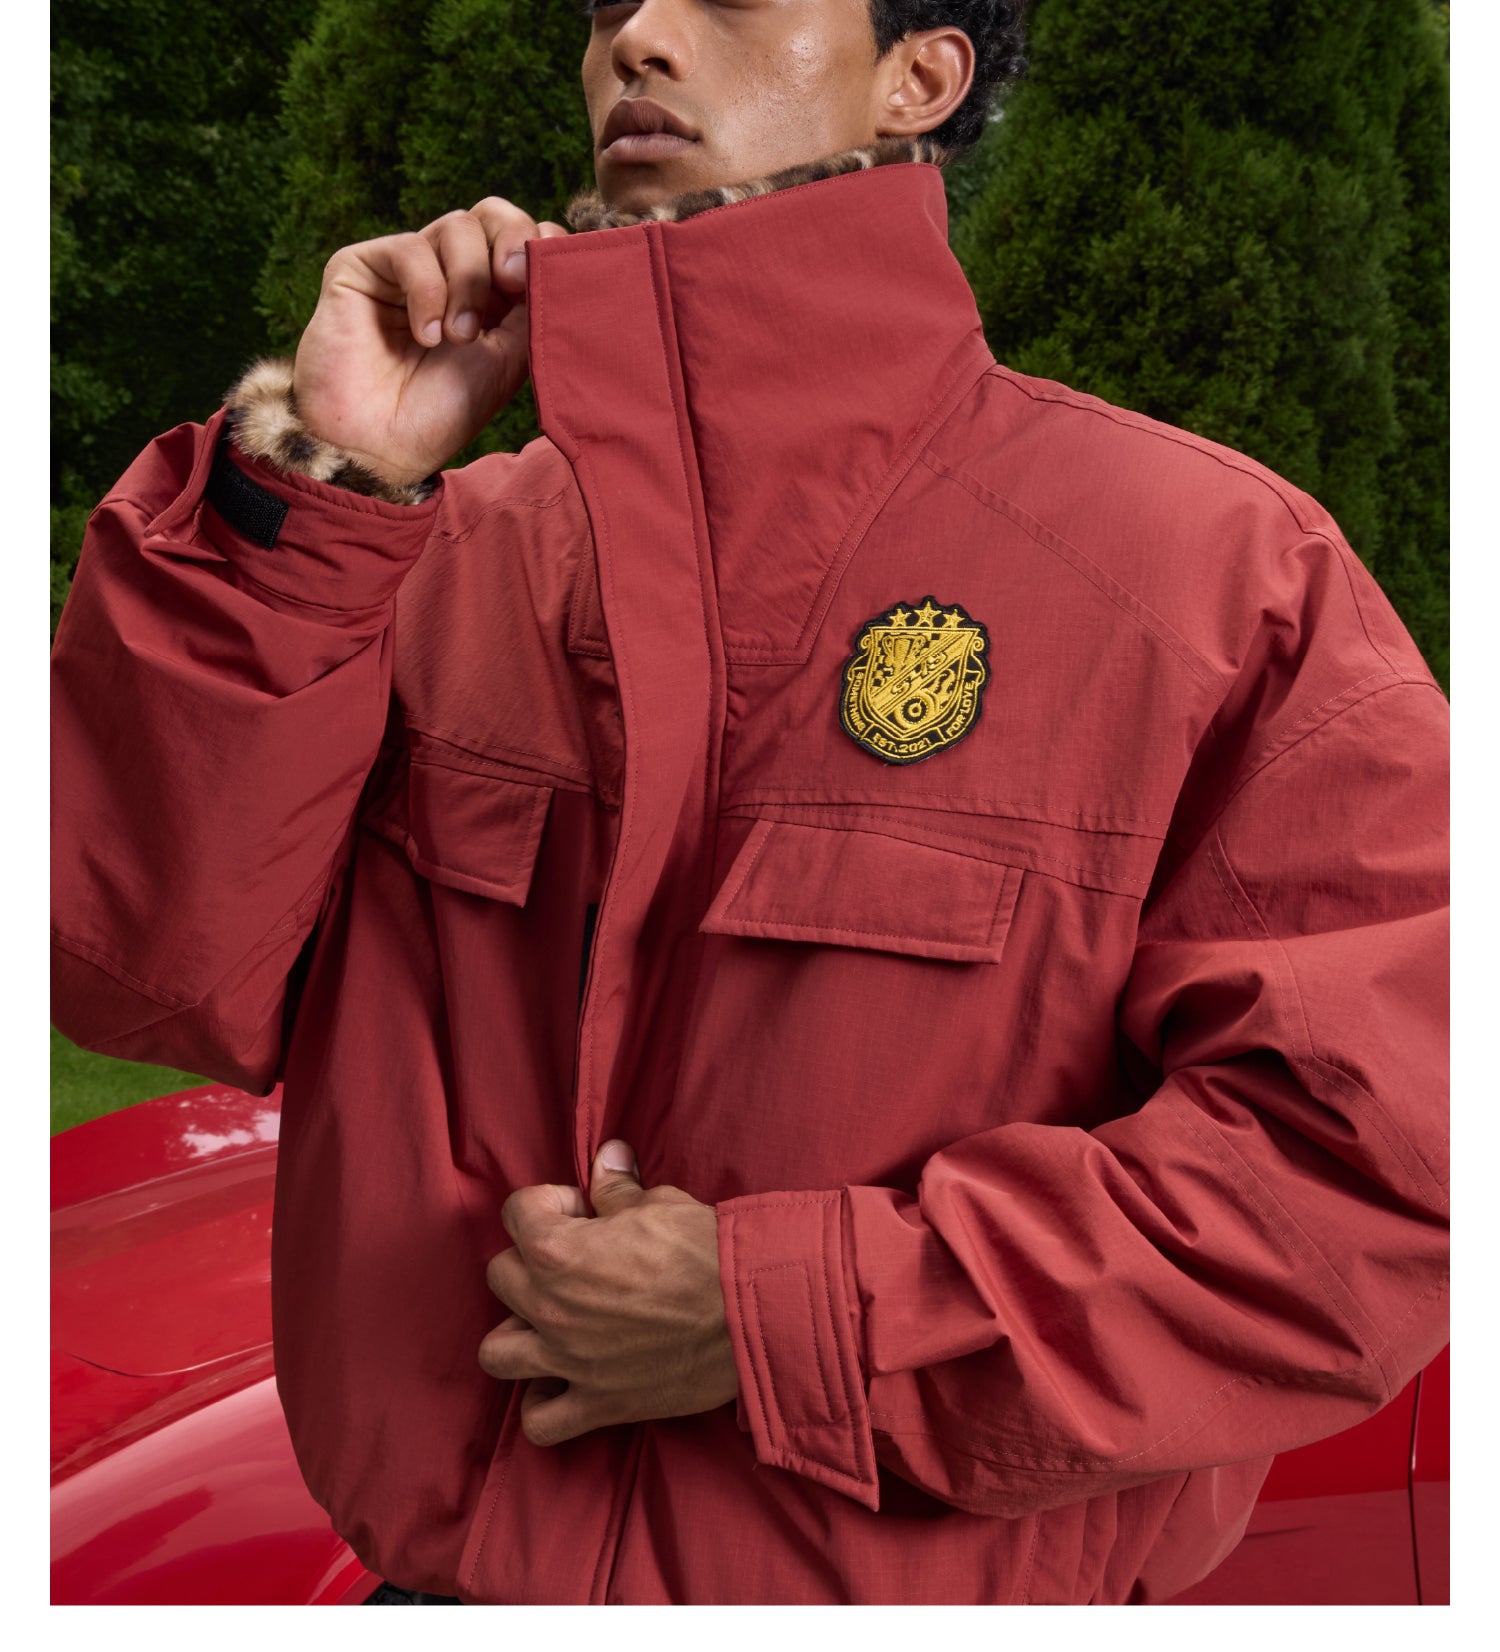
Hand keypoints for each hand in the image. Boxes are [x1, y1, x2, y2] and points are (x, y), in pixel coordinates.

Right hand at [292, 199, 570, 488]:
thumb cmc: (442, 414)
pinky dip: (427, 291)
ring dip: (468, 280)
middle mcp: (450, 273)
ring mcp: (406, 268)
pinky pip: (409, 250)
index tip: (549, 277)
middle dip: (512, 238)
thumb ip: (533, 310)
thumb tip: (562, 262)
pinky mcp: (361, 267)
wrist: (380, 449)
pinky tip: (427, 336)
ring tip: (458, 337)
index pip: (524, 238)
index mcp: (492, 296)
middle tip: (512, 282)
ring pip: (456, 226)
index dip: (541, 245)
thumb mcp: (508, 361)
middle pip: (492, 213)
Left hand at [479, 1141, 738, 1446]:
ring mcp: (570, 1360)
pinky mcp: (598, 1403)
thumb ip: (617, 1187)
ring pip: (496, 1351)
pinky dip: (542, 1403)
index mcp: (559, 1250)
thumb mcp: (661, 1203)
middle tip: (576, 1260)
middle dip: (531, 1260)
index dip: (552, 1203)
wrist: (754, 1312)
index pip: (517, 1212)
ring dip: (518, 1331)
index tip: (585, 1211)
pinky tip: (562, 1381)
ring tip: (552, 1321)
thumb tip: (607, 1157)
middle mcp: (551, 1306)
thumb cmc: (708, 1251)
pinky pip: (539, 1421)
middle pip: (500, 1275)